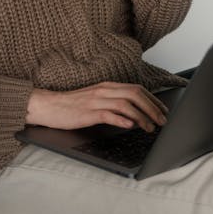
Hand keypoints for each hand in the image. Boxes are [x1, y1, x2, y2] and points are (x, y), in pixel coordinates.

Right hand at [26, 81, 168, 132]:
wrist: (48, 105)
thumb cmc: (71, 105)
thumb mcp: (95, 99)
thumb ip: (112, 102)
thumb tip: (133, 113)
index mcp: (107, 86)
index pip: (136, 88)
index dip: (153, 99)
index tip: (163, 111)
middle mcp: (103, 90)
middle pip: (135, 94)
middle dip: (152, 107)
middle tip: (163, 121)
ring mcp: (95, 100)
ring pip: (125, 104)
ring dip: (142, 116)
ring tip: (151, 127)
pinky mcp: (88, 112)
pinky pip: (108, 114)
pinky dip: (122, 119)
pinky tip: (130, 126)